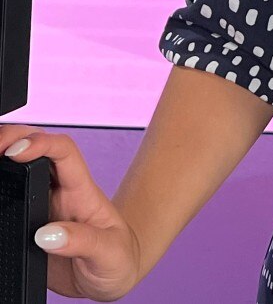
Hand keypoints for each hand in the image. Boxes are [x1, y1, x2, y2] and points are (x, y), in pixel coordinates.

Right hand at [0, 124, 142, 300]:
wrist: (111, 277)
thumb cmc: (117, 258)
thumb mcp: (109, 252)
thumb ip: (84, 242)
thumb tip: (47, 235)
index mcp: (82, 191)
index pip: (64, 152)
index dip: (42, 143)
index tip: (16, 151)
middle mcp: (60, 193)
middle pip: (38, 150)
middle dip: (14, 139)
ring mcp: (43, 207)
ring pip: (20, 171)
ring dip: (1, 160)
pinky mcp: (28, 225)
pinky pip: (9, 200)